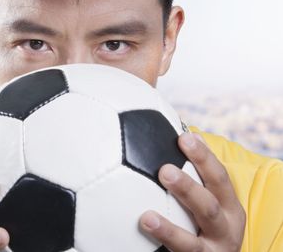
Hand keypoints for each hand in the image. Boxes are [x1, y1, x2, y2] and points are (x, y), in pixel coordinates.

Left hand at [139, 132, 245, 250]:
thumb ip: (193, 176)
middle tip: (164, 171)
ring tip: (147, 217)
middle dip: (189, 188)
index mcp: (229, 206)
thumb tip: (170, 134)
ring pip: (192, 243)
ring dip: (170, 228)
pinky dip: (164, 241)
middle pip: (209, 207)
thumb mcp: (208, 202)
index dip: (204, 158)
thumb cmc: (205, 224)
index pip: (219, 178)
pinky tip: (144, 230)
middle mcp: (226, 229)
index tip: (185, 138)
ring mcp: (212, 250)